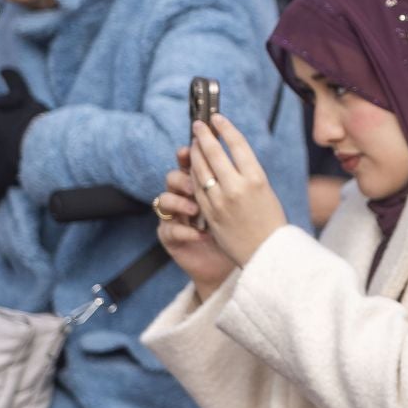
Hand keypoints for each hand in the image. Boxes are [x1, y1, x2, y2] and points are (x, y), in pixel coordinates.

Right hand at [156, 147, 237, 300]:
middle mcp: (185, 199)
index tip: (193, 146)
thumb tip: (241, 155)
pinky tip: (200, 234)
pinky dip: (184, 231)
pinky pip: (169, 230)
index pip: (191, 165)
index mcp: (202, 187)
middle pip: (174, 178)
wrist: (241, 261)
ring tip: (195, 210)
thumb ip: (234, 181)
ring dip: (179, 202)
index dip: (189, 155)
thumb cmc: (243, 229)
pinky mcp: (171, 239)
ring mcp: (176, 218)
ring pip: (164, 200)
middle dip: (181, 175)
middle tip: (193, 180)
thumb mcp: (241, 202)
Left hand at [186, 113, 289, 268]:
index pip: (237, 145)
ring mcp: (220, 200)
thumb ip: (248, 174)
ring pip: (201, 169)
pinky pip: (197, 188)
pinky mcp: (209, 213)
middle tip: (198, 126)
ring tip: (194, 143)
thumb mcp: (266, 191)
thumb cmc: (271, 221)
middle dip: (204, 136)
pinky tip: (193, 167)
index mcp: (256, 178)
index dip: (225, 128)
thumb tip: (230, 155)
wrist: (267, 253)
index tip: (217, 118)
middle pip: (214, 153)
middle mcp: (237, 187)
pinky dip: (194, 174)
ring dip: (196, 153)